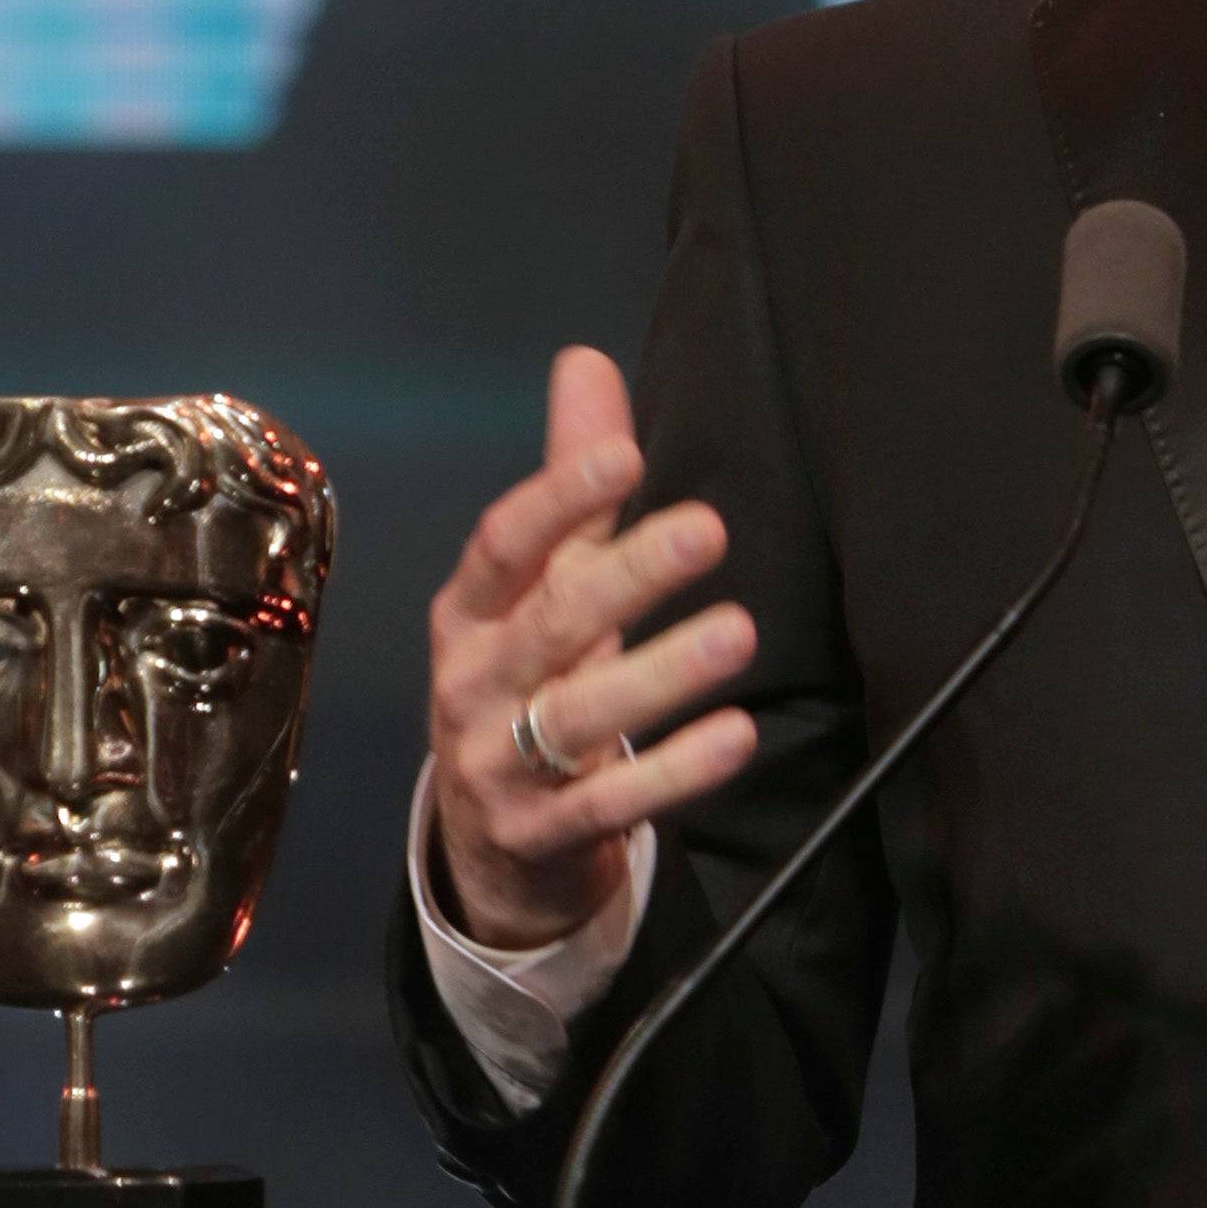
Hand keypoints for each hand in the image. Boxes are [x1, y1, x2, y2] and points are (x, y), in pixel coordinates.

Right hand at [426, 345, 757, 951]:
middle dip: (625, 575)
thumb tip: (585, 361)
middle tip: (705, 531)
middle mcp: (473, 684)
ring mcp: (500, 765)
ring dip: (661, 674)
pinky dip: (676, 772)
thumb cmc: (526, 686)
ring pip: (580, 714)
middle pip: (550, 623)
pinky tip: (736, 736)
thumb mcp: (535, 586)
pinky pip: (613, 802)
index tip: (625, 453)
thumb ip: (569, 484)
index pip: (503, 546)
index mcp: (469, 613)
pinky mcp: (543, 835)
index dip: (558, 498)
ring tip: (737, 633)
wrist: (492, 846)